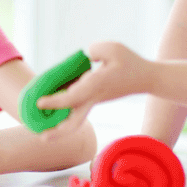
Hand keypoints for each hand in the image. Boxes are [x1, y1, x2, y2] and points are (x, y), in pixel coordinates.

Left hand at [36, 41, 152, 139]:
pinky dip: (64, 113)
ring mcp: (95, 101)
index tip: (39, 103)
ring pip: (76, 119)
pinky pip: (77, 110)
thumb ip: (94, 51)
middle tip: (41, 137)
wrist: (146, 78)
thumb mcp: (113, 48)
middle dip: (58, 132)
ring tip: (42, 132)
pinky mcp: (96, 99)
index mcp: (97, 86)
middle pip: (75, 121)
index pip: (73, 98)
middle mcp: (94, 97)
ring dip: (59, 127)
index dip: (55, 101)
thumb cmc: (131, 63)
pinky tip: (53, 108)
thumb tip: (83, 57)